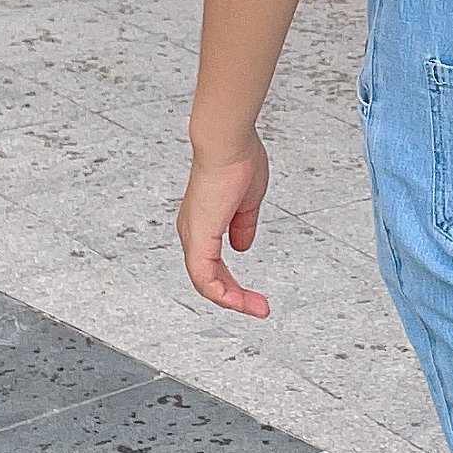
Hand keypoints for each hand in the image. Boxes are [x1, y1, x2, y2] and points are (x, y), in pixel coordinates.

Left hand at [177, 136, 271, 314]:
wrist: (227, 144)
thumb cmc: (237, 160)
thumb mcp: (246, 202)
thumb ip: (243, 225)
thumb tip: (242, 246)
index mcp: (203, 222)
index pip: (213, 265)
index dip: (234, 284)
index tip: (256, 296)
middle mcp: (193, 232)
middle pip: (209, 278)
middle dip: (236, 297)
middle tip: (260, 307)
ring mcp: (194, 236)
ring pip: (206, 283)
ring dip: (233, 299)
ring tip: (258, 308)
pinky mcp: (199, 238)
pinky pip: (205, 278)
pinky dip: (223, 293)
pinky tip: (240, 302)